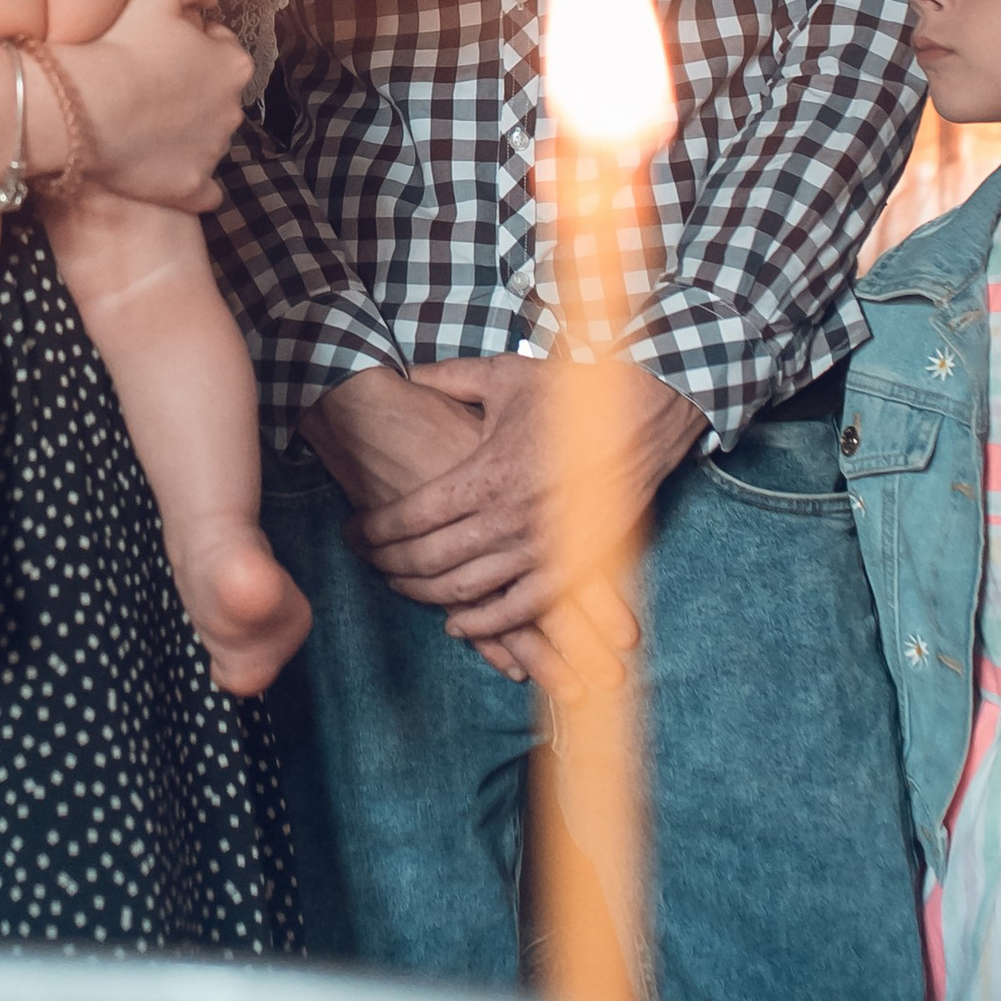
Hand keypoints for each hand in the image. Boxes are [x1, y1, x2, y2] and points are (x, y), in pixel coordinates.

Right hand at [56, 0, 250, 211]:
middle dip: (191, 92)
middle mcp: (234, 111)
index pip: (220, 51)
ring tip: (141, 123)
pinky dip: (188, 181)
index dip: (188, 48)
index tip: (156, 53)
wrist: (86, 107)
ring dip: (185, 132)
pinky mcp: (192, 188)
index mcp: (233, 64)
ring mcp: (214, 154)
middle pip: (216, 97)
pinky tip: (161, 169)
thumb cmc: (121, 45)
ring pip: (207, 139)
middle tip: (146, 87)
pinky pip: (201, 190)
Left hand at [342, 354, 703, 684]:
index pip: (411, 517)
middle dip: (389, 564)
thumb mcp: (505, 376)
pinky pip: (521, 609)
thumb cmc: (574, 390)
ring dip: (425, 594)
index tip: (353, 533)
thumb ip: (448, 379)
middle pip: (429, 559)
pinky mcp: (575, 563)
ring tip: (398, 584)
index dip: (374, 531)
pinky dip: (485, 624)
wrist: (648, 410)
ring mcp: (544, 546)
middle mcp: (511, 517)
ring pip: (466, 590)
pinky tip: (457, 624)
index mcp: (488, 473)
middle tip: (367, 560)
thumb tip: (406, 375)